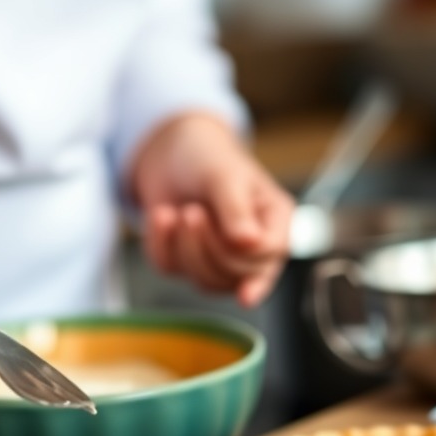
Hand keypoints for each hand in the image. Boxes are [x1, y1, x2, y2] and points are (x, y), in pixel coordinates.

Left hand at [128, 113, 293, 306]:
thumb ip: (236, 209)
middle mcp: (254, 247)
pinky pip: (171, 269)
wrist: (170, 152)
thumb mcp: (223, 176)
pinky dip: (160, 243)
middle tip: (191, 211)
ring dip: (184, 248)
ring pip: (205, 283)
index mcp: (275, 223)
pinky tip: (162, 215)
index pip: (268, 256)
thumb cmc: (208, 158)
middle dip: (207, 247)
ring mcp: (220, 258)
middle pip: (236, 277)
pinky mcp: (188, 262)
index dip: (239, 251)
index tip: (211, 222)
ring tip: (178, 210)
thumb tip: (250, 244)